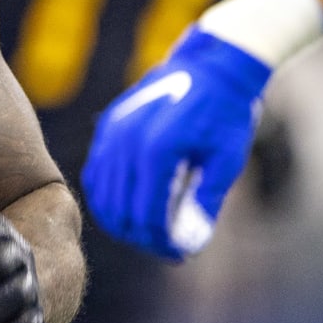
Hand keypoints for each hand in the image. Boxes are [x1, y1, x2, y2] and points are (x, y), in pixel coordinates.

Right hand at [82, 25, 272, 259]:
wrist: (212, 67)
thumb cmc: (226, 114)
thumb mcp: (226, 162)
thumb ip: (204, 203)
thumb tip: (189, 243)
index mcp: (158, 151)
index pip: (148, 216)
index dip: (162, 244)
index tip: (180, 255)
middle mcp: (127, 142)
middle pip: (120, 212)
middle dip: (142, 238)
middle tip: (165, 248)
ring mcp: (112, 133)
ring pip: (102, 197)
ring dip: (122, 222)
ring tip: (148, 233)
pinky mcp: (107, 128)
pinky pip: (96, 174)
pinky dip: (107, 198)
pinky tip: (129, 208)